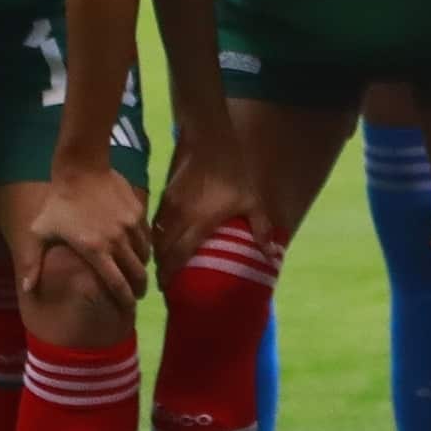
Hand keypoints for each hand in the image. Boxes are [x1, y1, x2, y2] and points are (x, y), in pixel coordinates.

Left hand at [27, 161, 151, 312]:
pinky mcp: (138, 212)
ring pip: (144, 255)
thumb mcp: (40, 232)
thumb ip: (33, 262)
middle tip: (137, 295)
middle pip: (137, 274)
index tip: (127, 309)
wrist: (81, 168)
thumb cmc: (58, 203)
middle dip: (138, 289)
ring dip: (141, 267)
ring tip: (137, 272)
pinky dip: (144, 246)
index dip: (124, 300)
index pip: (117, 284)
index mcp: (95, 251)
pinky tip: (139, 249)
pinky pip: (146, 236)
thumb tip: (27, 289)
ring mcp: (130, 226)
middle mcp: (117, 241)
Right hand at [152, 153, 266, 279]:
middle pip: (162, 250)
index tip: (168, 289)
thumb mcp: (253, 201)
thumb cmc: (235, 173)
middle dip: (161, 269)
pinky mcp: (167, 194)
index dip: (170, 275)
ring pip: (157, 237)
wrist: (211, 141)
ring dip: (158, 253)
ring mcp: (170, 205)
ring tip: (163, 266)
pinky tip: (163, 241)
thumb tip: (273, 255)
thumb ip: (260, 228)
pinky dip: (158, 236)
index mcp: (198, 223)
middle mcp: (179, 218)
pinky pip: (158, 222)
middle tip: (165, 284)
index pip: (177, 256)